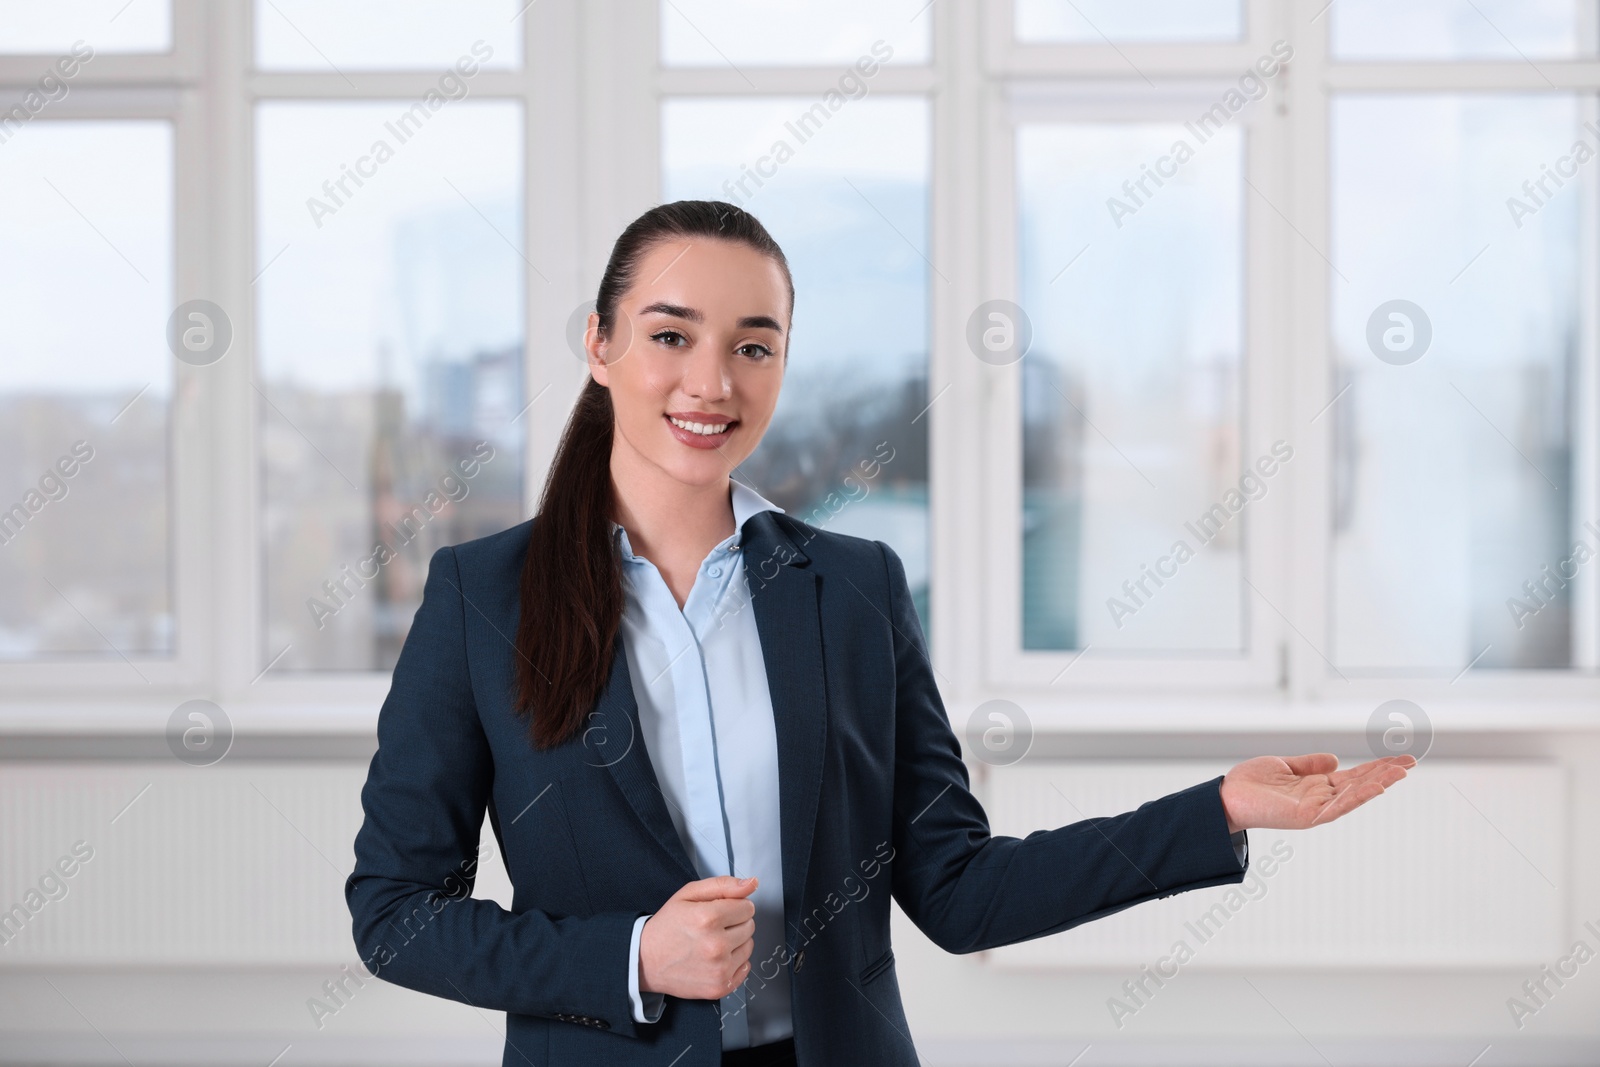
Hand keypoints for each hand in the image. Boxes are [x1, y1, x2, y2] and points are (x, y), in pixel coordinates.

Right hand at [638, 875, 757, 1000]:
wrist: (645, 961)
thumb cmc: (667, 926)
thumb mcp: (688, 894)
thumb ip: (723, 885)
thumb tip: (752, 883)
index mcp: (707, 918)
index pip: (747, 907)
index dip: (734, 906)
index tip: (719, 911)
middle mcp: (716, 945)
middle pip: (749, 926)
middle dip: (735, 923)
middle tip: (712, 928)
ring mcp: (719, 969)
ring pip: (749, 947)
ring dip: (735, 943)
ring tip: (711, 943)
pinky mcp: (719, 987)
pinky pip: (745, 968)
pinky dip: (734, 962)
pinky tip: (715, 959)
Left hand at [1219, 753, 1415, 832]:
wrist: (1226, 796)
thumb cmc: (1251, 783)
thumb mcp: (1284, 765)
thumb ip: (1309, 764)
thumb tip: (1335, 760)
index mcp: (1318, 785)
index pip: (1354, 775)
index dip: (1377, 767)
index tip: (1401, 758)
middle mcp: (1321, 798)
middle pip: (1360, 785)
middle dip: (1385, 774)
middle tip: (1410, 762)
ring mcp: (1316, 808)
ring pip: (1354, 796)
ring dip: (1378, 785)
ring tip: (1400, 774)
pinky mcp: (1307, 816)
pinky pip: (1337, 807)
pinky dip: (1357, 797)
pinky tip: (1375, 787)